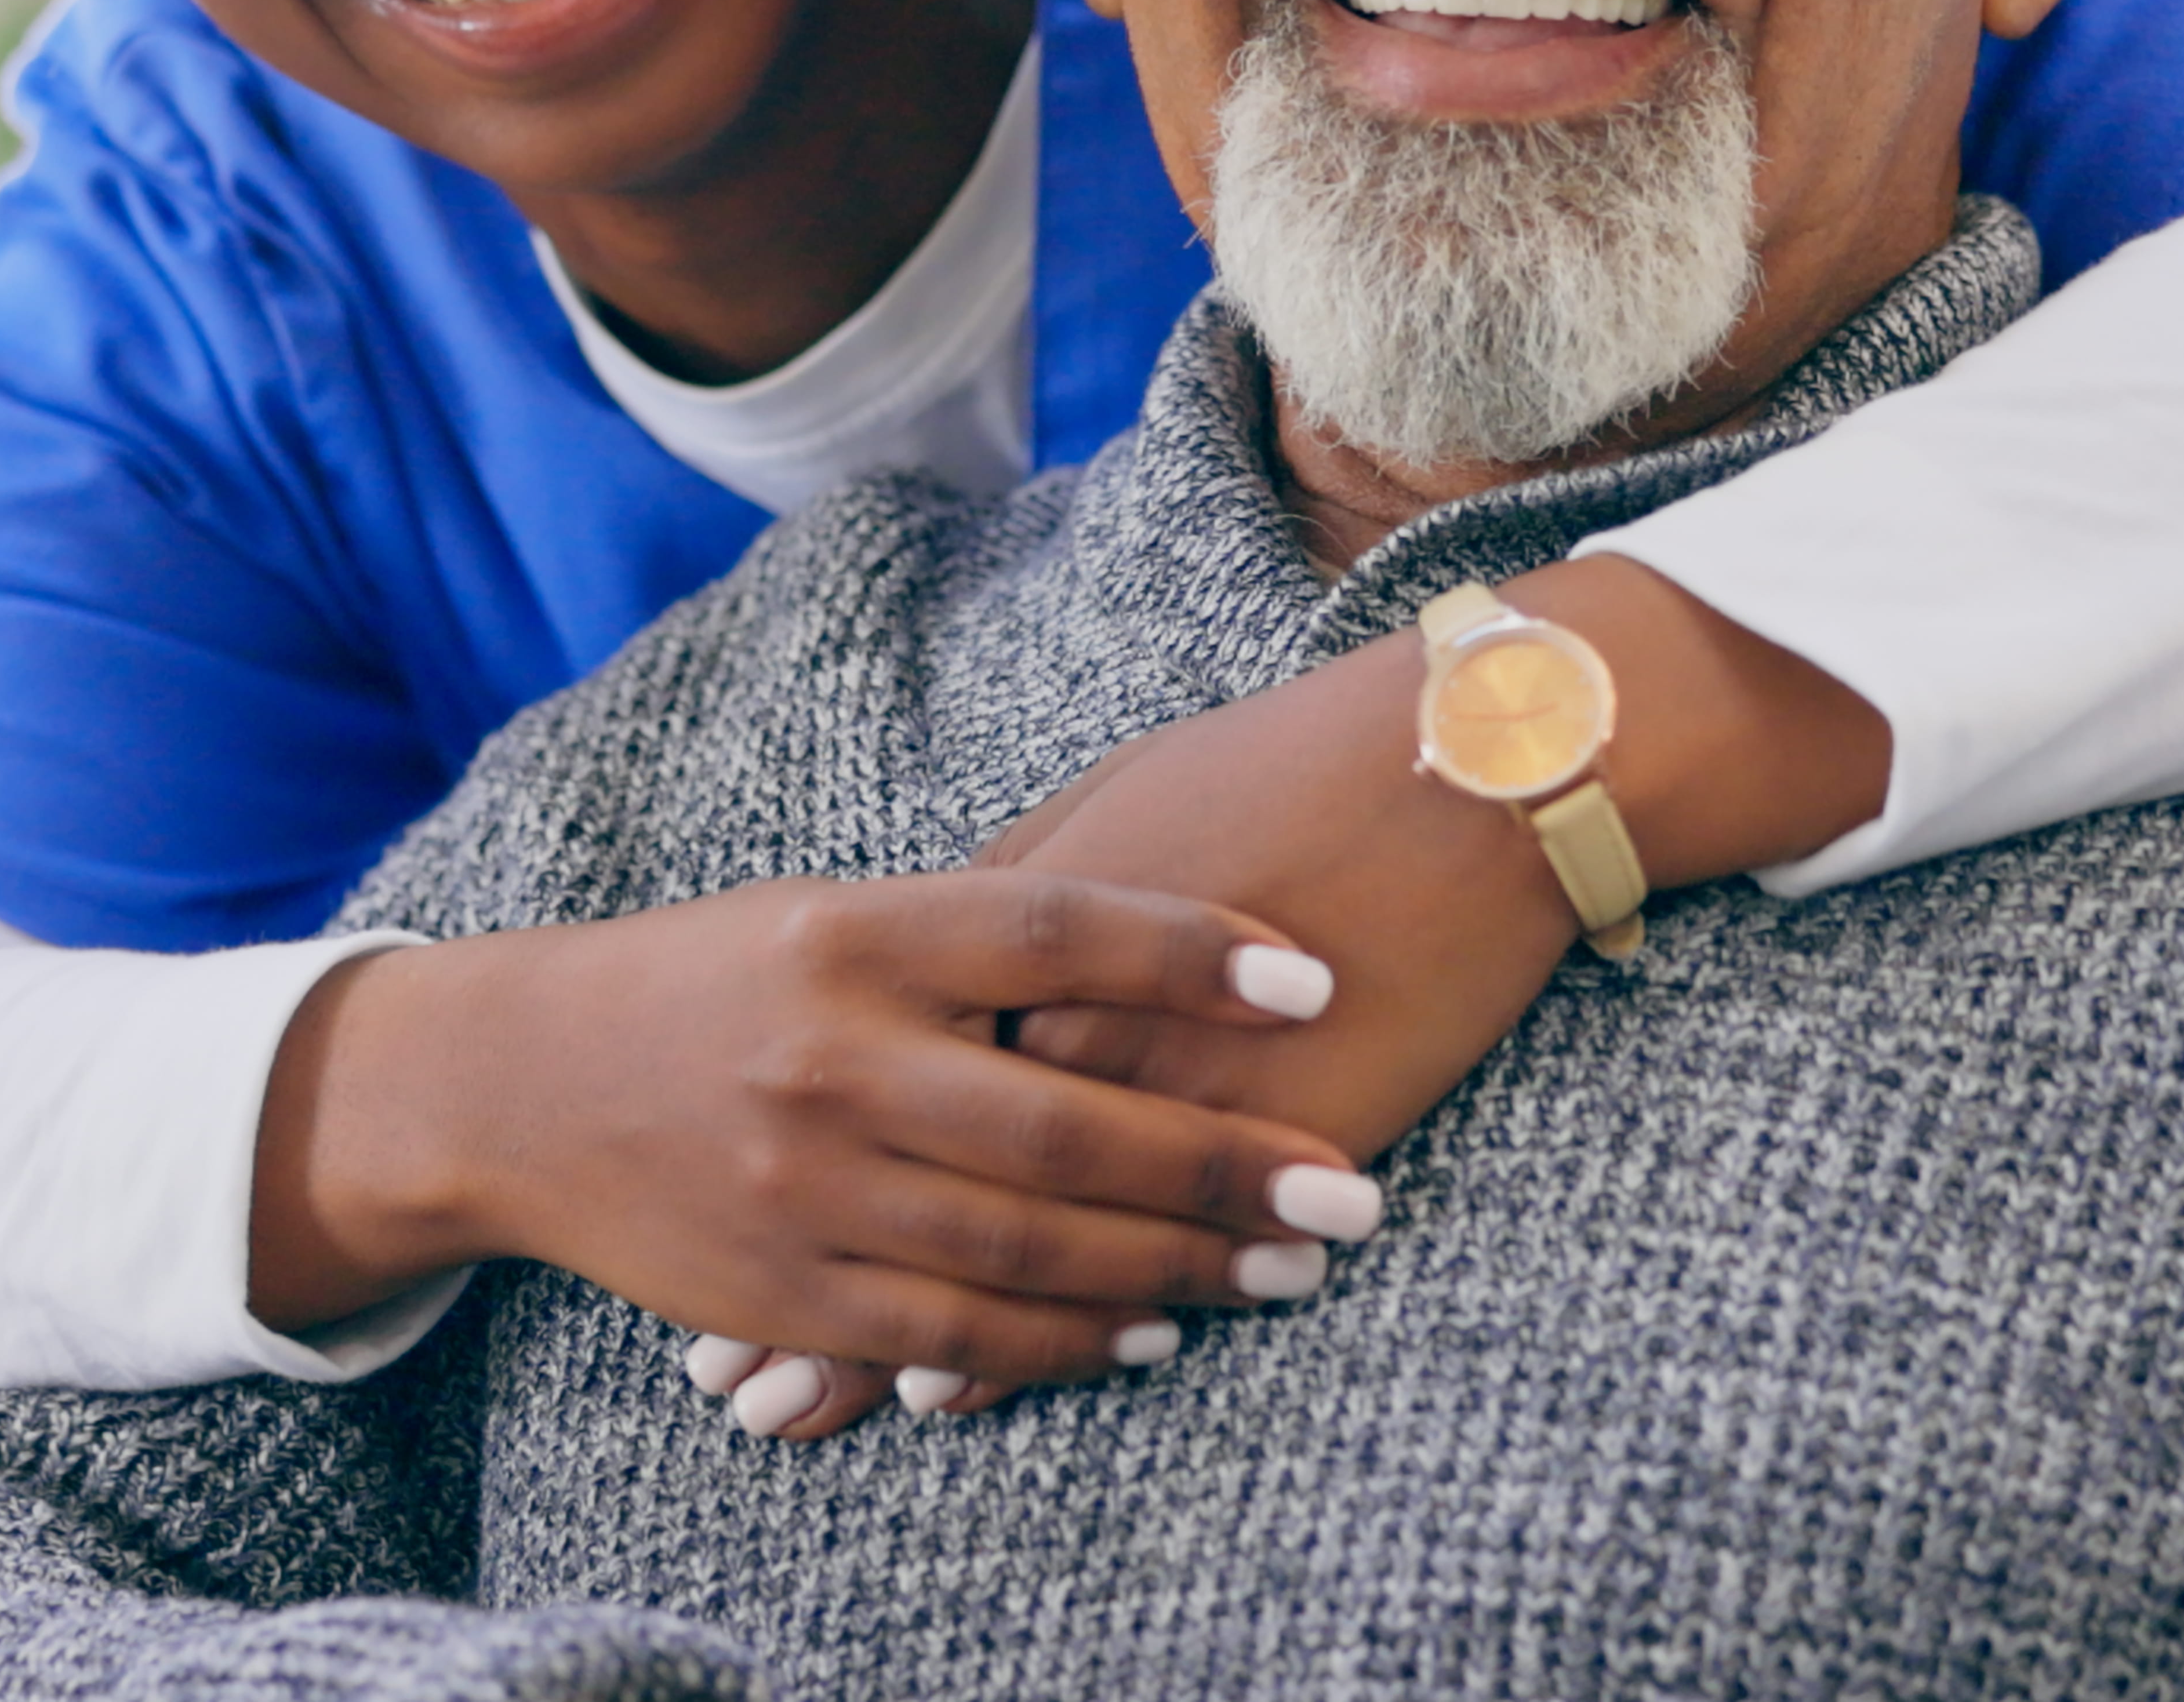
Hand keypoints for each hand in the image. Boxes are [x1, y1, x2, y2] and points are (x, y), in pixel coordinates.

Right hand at [251, 873, 1376, 1426]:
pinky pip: (953, 1335)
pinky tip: (1151, 1332)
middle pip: (1062, 1124)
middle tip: (1351, 1195)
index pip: (1052, 931)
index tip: (1317, 979)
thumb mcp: (835, 915)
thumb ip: (981, 933)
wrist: (521, 1082)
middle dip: (1224, 1168)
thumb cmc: (719, 980)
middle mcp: (830, 1060)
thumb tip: (1177, 936)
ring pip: (1025, 1250)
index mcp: (853, 934)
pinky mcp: (784, 1293)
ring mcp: (804, 1189)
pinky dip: (1064, 1342)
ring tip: (1286, 1271)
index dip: (1191, 953)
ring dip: (1173, 1269)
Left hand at [675, 561, 1897, 1438]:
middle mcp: (1036, 1026)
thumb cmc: (1288, 766)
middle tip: (740, 1384)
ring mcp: (1134, 1096)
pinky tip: (968, 1395)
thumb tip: (953, 953)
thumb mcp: (1115, 804)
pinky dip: (1030, 1345)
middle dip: (812, 1295)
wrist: (1462, 771)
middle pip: (898, 1181)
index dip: (795, 1179)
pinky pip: (1112, 1267)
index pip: (868, 1079)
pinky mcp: (1233, 1150)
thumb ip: (1018, 898)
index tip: (721, 1258)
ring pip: (988, 1250)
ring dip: (904, 1344)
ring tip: (825, 1417)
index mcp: (995, 936)